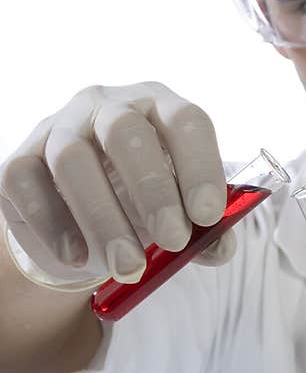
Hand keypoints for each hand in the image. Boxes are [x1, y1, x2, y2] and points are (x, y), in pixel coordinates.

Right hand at [0, 82, 234, 288]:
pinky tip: (78, 256)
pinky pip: (25, 181)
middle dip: (153, 190)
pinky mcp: (20, 157)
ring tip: (129, 266)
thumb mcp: (182, 213)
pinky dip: (53, 224)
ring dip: (104, 219)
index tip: (209, 215)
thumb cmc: (147, 203)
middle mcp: (110, 106)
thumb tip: (219, 247)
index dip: (200, 166)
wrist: (85, 216)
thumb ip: (206, 231)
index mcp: (161, 108)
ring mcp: (60, 126)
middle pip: (126, 132)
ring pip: (72, 159)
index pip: (186, 120)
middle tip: (172, 240)